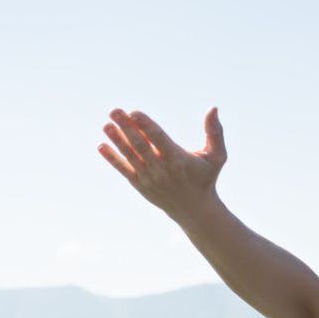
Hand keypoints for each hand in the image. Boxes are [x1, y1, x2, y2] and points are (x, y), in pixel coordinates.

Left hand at [98, 107, 226, 218]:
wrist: (194, 210)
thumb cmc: (206, 178)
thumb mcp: (217, 156)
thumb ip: (215, 132)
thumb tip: (214, 107)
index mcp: (178, 159)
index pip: (158, 138)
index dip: (145, 124)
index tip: (133, 112)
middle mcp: (161, 169)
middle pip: (140, 145)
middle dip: (126, 127)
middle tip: (114, 110)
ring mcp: (149, 178)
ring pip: (130, 156)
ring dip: (117, 140)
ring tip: (106, 125)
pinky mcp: (140, 185)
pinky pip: (124, 169)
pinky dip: (112, 158)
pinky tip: (101, 146)